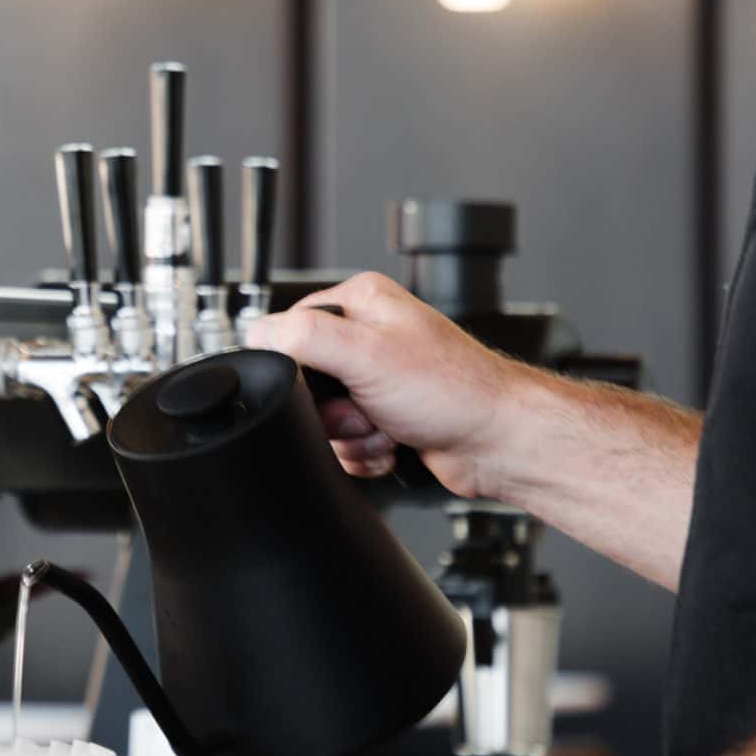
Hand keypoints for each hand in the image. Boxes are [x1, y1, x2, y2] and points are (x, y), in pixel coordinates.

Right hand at [246, 273, 512, 483]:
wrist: (499, 443)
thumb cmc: (454, 390)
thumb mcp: (365, 353)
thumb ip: (303, 337)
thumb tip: (257, 333)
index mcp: (361, 301)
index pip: (293, 329)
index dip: (301, 369)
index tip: (327, 386)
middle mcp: (371, 336)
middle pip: (308, 382)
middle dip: (330, 414)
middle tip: (362, 413)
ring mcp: (380, 379)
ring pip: (326, 419)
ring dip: (350, 438)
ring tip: (385, 430)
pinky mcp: (388, 417)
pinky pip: (348, 443)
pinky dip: (365, 453)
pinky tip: (392, 447)